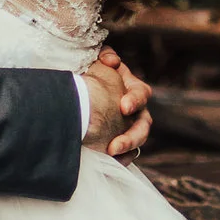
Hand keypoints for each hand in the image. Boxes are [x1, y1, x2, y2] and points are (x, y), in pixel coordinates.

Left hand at [81, 43, 153, 159]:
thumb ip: (105, 56)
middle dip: (131, 137)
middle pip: (143, 125)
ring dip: (125, 150)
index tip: (124, 107)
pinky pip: (124, 155)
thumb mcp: (96, 60)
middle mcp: (134, 110)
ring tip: (109, 155)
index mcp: (132, 89)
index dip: (135, 100)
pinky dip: (119, 160)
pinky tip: (107, 163)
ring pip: (136, 143)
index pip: (142, 95)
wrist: (76, 91)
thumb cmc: (88, 71)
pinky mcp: (116, 141)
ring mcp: (126, 127)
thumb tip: (112, 61)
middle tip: (114, 146)